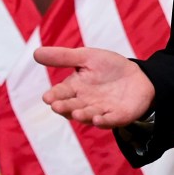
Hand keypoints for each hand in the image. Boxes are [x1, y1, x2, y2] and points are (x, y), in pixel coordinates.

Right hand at [37, 46, 153, 128]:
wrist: (138, 75)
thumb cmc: (108, 67)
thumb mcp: (86, 57)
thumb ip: (63, 57)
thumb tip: (35, 53)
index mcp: (74, 89)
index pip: (60, 94)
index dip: (53, 96)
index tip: (48, 97)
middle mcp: (85, 103)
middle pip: (72, 107)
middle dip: (64, 107)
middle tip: (57, 106)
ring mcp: (101, 111)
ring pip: (89, 116)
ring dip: (83, 116)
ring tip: (77, 113)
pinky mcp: (118, 116)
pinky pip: (110, 121)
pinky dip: (104, 121)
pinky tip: (99, 119)